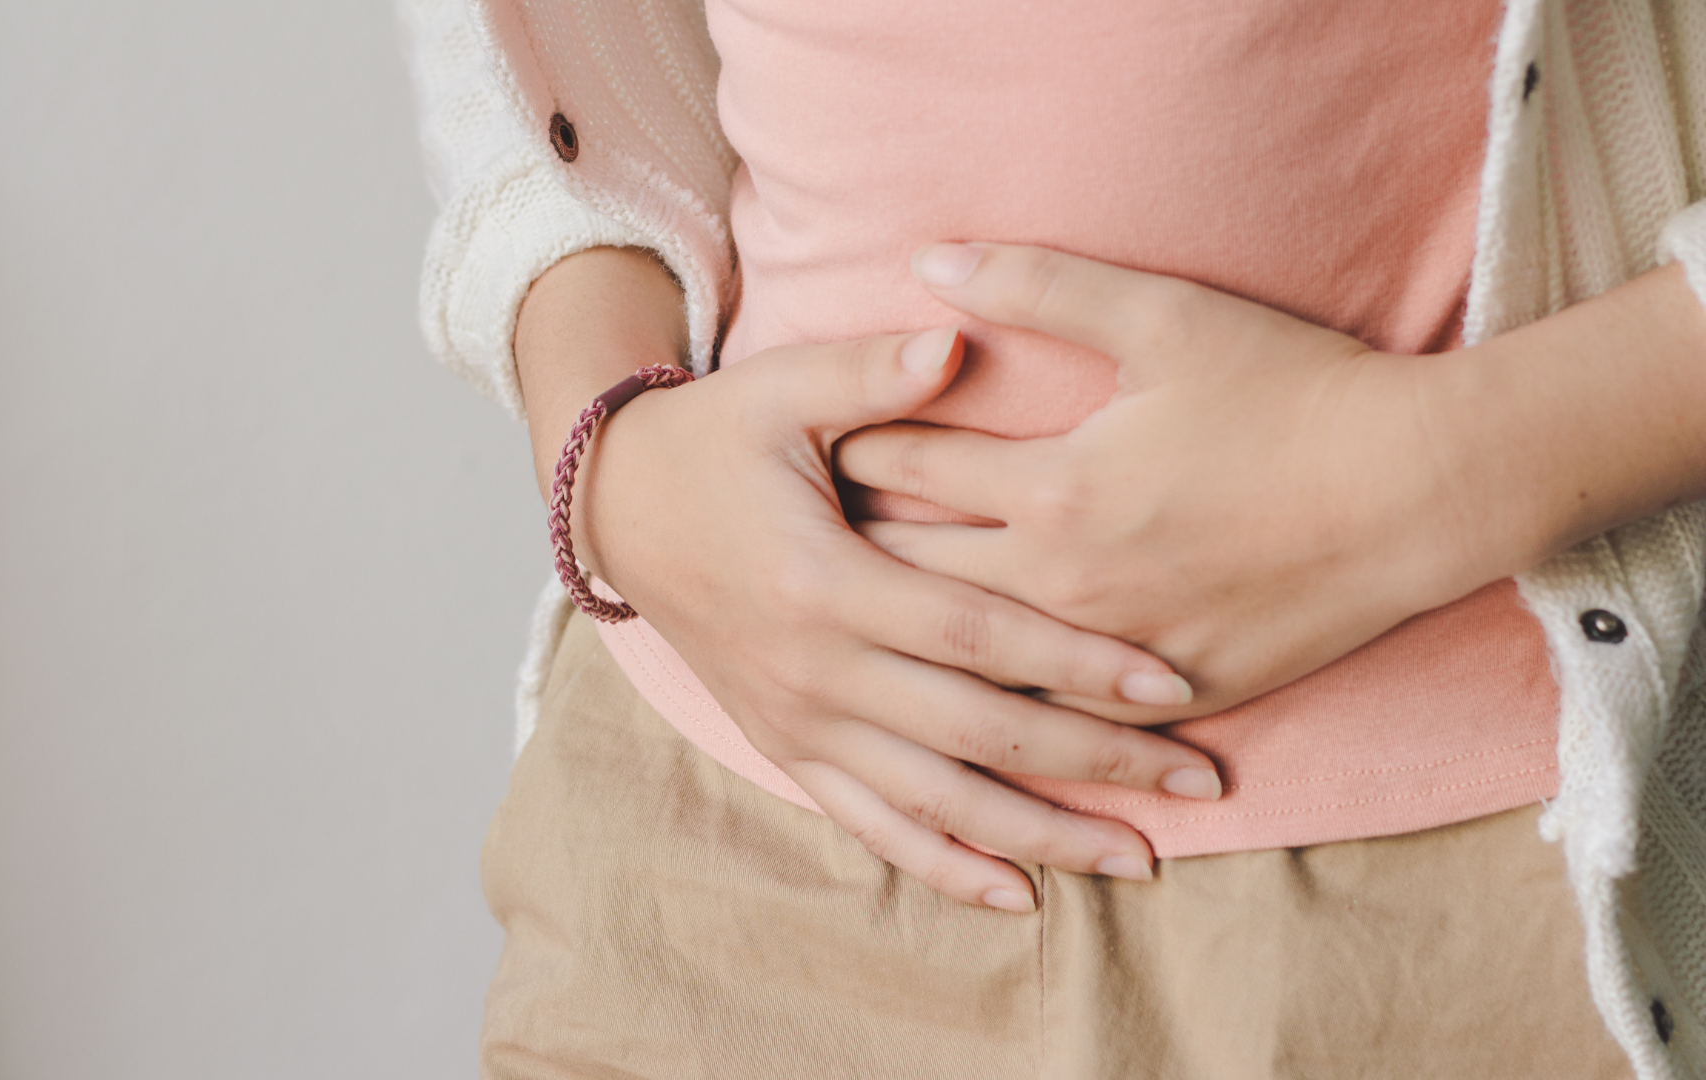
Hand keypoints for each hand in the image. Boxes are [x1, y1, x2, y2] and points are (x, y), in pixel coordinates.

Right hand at [516, 248, 1221, 910]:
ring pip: (934, 800)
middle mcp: (815, 671)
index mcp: (824, 583)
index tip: (1171, 681)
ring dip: (1039, 837)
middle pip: (976, 734)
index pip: (976, 636)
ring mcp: (798, 721)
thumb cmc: (713, 440)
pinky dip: (942, 865)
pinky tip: (1016, 895)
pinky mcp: (785, 745)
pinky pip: (870, 822)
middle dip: (1094, 761)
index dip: (1075, 662)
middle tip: (1197, 781)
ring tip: (1136, 861)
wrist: (619, 508)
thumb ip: (871, 373)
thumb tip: (958, 338)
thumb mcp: (779, 388)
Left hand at [837, 242, 1513, 719]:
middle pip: (919, 574)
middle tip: (794, 544)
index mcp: (1054, 490)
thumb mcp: (1166, 316)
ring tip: (854, 631)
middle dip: (853, 552)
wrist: (1421, 492)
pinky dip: (1003, 707)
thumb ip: (1039, 285)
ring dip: (912, 644)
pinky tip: (963, 706)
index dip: (851, 449)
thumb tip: (928, 263)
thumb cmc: (1295, 392)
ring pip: (975, 665)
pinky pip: (1060, 717)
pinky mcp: (1175, 696)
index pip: (911, 469)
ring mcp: (1118, 653)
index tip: (807, 446)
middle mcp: (1067, 584)